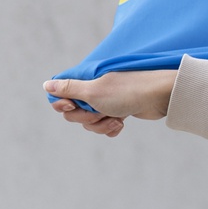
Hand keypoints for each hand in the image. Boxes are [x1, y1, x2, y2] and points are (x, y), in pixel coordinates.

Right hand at [43, 69, 176, 137]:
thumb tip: (46, 84)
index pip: (61, 96)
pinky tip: (121, 124)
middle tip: (101, 112)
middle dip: (86, 118)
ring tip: (116, 119)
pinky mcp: (119, 111)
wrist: (161, 97)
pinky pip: (105, 126)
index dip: (64, 105)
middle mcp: (94, 90)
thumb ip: (69, 89)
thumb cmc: (128, 91)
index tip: (73, 105)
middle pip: (74, 113)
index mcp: (86, 81)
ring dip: (101, 125)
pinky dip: (111, 128)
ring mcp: (107, 101)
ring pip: (90, 122)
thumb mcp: (94, 91)